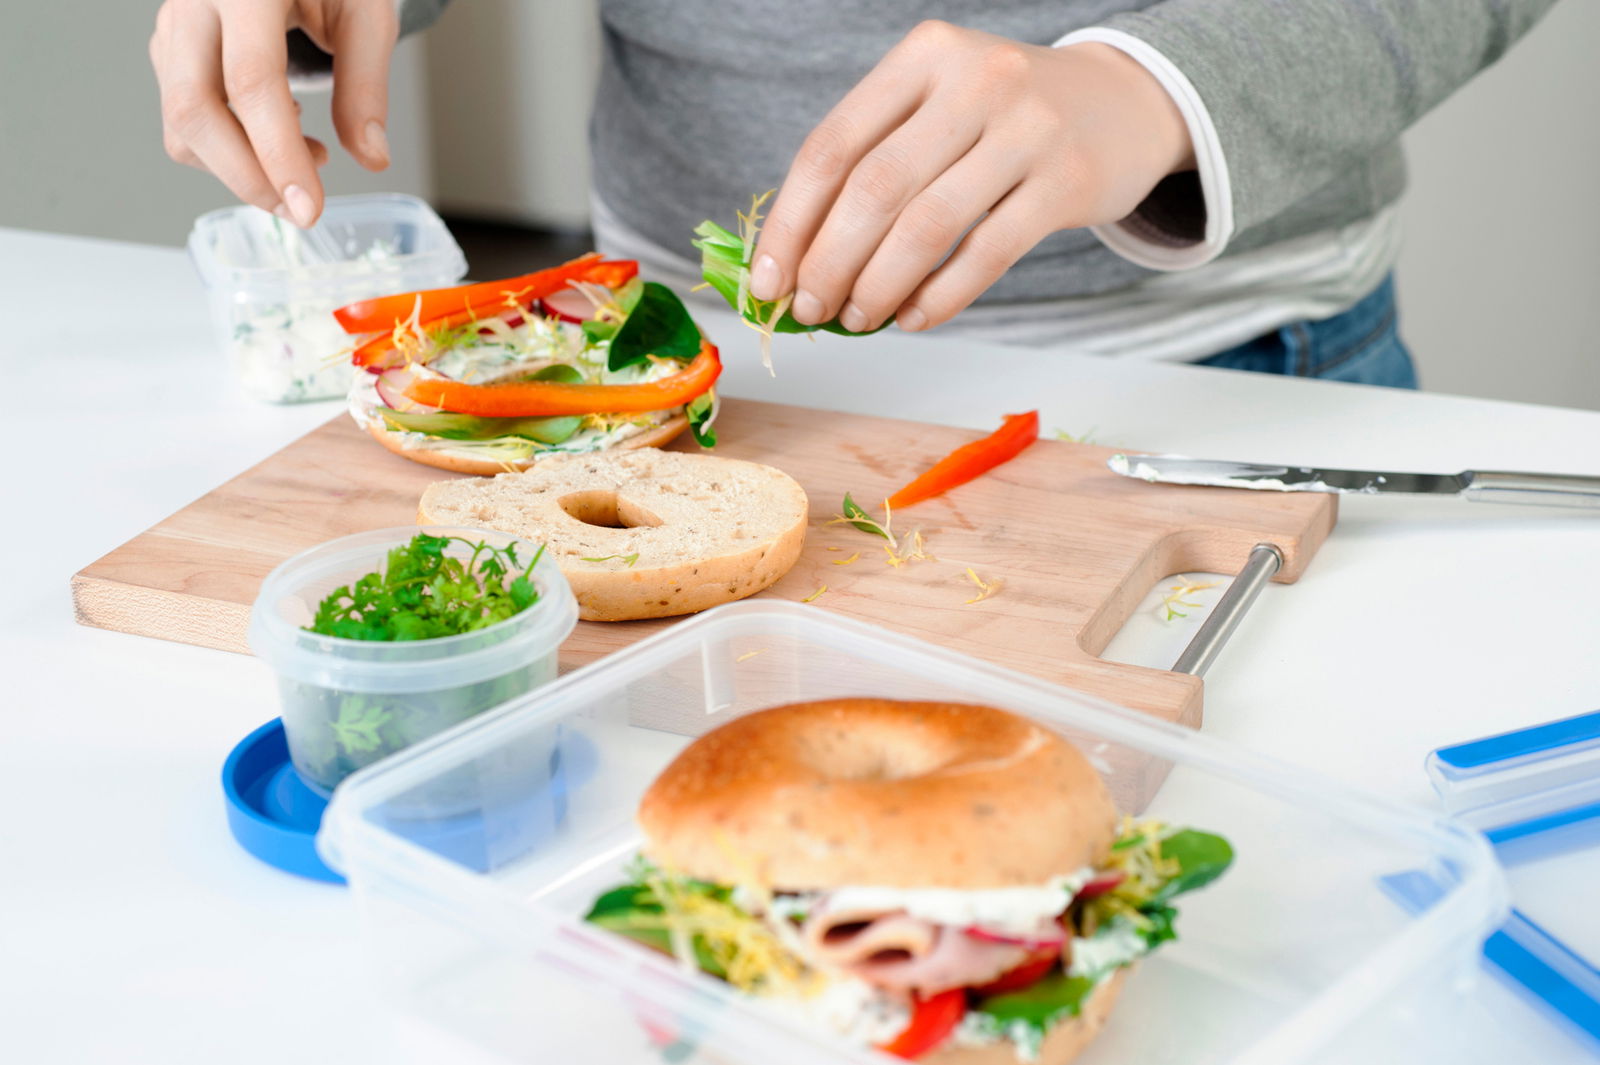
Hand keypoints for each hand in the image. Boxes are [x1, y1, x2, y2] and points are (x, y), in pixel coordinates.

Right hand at [149, 0, 397, 226]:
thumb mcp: (365, 15)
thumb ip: (366, 86)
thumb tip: (371, 157)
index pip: (251, 82)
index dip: (278, 155)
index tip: (309, 209)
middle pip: (195, 109)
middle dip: (248, 177)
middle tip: (301, 209)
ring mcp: (172, 22)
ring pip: (181, 122)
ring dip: (240, 166)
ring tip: (307, 155)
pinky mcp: (168, 45)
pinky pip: (182, 116)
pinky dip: (228, 146)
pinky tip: (275, 131)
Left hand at [748, 22, 1194, 332]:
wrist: (1123, 104)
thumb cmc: (1002, 119)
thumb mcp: (937, 106)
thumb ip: (874, 161)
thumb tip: (796, 260)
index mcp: (922, 56)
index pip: (833, 147)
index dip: (791, 223)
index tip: (767, 281)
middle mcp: (975, 81)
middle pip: (874, 189)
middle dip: (828, 263)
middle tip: (808, 310)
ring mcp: (1027, 129)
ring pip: (927, 226)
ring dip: (879, 287)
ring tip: (856, 319)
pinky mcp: (1066, 182)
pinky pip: (987, 254)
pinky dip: (940, 296)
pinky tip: (914, 318)